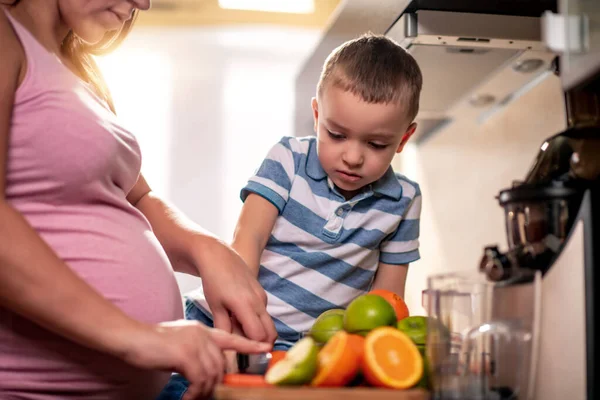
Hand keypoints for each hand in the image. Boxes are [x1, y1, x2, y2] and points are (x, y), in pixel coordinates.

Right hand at [123, 320, 271, 399]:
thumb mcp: (180, 342)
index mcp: (203, 330)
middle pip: (222, 363)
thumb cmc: (152, 344)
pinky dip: (196, 392)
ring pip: (213, 373)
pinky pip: (200, 379)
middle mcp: (202, 334)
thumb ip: (197, 349)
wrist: (131, 338)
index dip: (250, 344)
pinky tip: (187, 397)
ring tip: (194, 398)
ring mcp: (195, 342)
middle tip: (206, 396)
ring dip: (206, 391)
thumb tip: (209, 369)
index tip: (266, 348)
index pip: (232, 337)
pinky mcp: (185, 354)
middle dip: (218, 384)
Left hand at [198, 238, 276, 343]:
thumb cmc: (213, 280)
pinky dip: (257, 321)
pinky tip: (240, 319)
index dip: (251, 348)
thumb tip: (229, 346)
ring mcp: (262, 296)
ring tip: (238, 331)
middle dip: (261, 344)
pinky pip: (264, 313)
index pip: (258, 336)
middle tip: (244, 348)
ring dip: (258, 332)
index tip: (240, 353)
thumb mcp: (216, 306)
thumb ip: (225, 328)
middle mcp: (258, 301)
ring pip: (268, 324)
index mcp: (245, 306)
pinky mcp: (261, 293)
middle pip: (270, 333)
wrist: (218, 255)